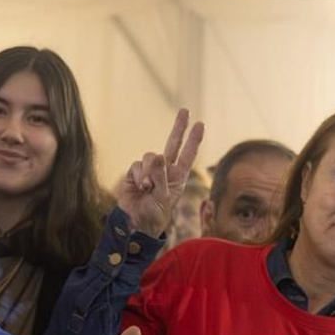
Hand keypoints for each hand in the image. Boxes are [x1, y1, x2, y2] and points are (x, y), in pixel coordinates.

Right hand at [115, 108, 205, 237]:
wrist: (135, 223)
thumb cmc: (154, 214)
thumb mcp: (163, 197)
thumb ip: (161, 176)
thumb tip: (157, 156)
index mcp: (178, 177)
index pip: (187, 155)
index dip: (193, 140)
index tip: (200, 124)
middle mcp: (165, 171)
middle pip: (172, 144)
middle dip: (178, 128)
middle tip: (185, 111)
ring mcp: (149, 171)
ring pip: (150, 156)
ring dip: (149, 171)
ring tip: (148, 188)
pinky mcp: (135, 173)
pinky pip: (137, 165)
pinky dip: (139, 176)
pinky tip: (140, 188)